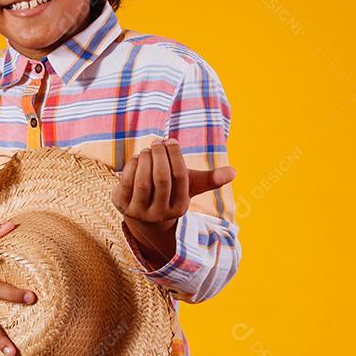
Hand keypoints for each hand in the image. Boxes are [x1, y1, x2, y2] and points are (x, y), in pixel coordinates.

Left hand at [111, 138, 235, 264]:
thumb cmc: (170, 192)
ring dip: (145, 159)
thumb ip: (209, 179)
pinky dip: (132, 165)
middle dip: (159, 155)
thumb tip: (234, 172)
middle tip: (157, 141)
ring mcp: (139, 212)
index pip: (180, 178)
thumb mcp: (189, 185)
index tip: (171, 141)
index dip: (175, 155)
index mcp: (179, 207)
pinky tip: (138, 158)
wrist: (143, 213)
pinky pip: (126, 182)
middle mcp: (160, 213)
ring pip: (142, 181)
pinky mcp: (121, 205)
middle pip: (161, 179)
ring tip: (148, 149)